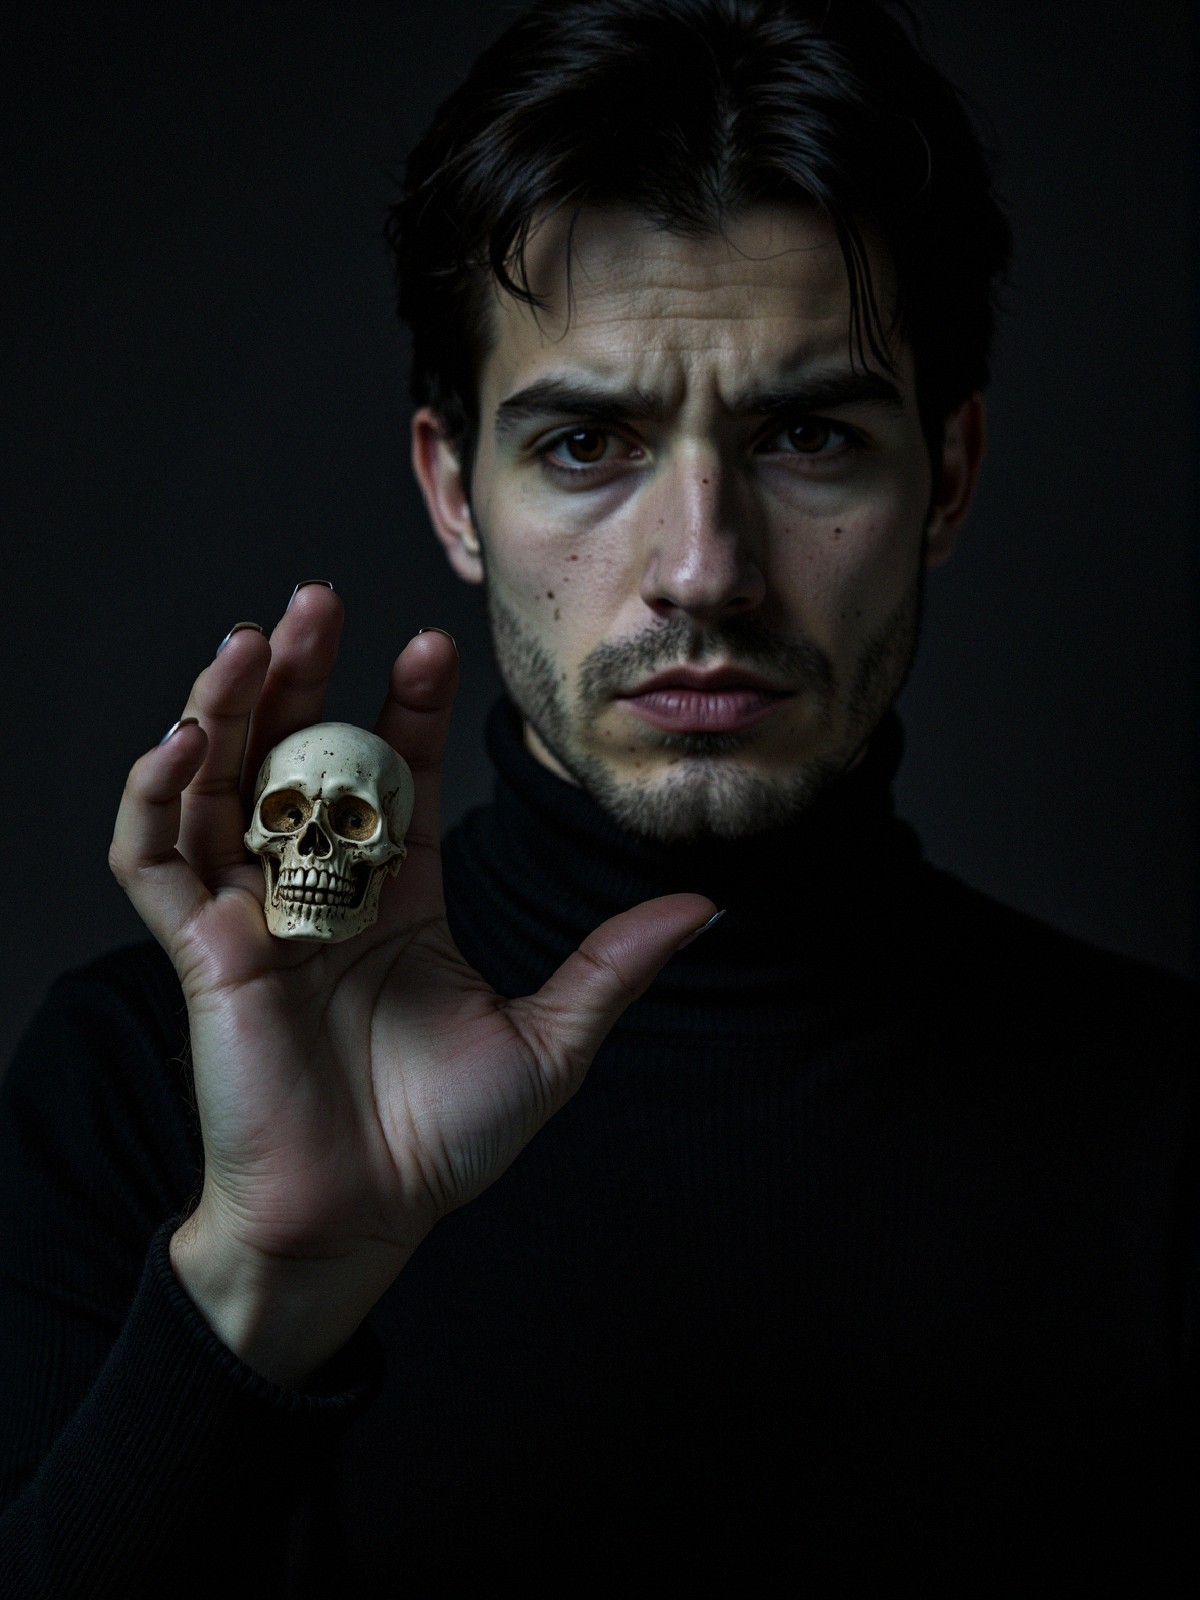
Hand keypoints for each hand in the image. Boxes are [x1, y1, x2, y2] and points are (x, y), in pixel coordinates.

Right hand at [109, 584, 713, 1384]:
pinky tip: (184, 742)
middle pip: (298, 756)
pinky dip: (155, 798)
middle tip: (316, 601)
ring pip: (221, 787)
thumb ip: (613, 966)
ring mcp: (255, 915)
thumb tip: (705, 905)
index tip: (430, 647)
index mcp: (399, 896)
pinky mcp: (201, 954)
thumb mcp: (550, 1041)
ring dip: (227, 710)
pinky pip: (155, 863)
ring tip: (249, 641)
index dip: (403, 706)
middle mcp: (323, 890)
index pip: (392, 773)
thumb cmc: (441, 1140)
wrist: (364, 1220)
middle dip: (302, 676)